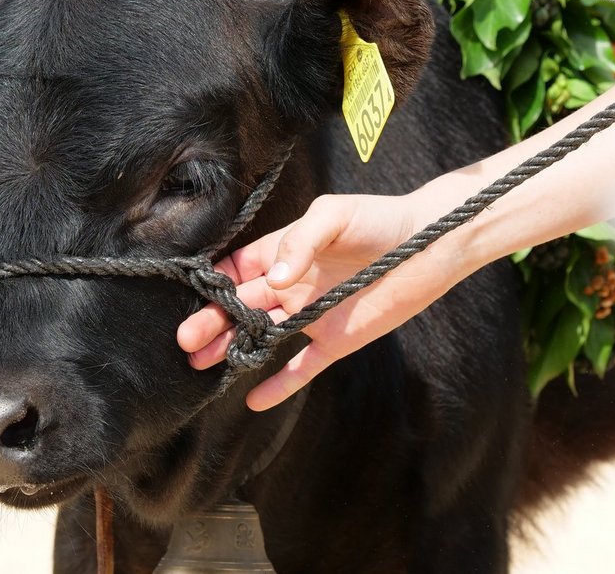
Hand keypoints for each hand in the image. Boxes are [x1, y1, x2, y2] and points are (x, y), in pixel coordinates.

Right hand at [176, 190, 475, 410]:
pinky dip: (279, 384)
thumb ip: (299, 242)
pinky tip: (254, 399)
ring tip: (201, 366)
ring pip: (260, 337)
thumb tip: (273, 281)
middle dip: (210, 322)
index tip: (184, 298)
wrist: (430, 244)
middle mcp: (290, 286)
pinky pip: (302, 367)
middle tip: (184, 340)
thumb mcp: (333, 216)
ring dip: (231, 350)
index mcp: (282, 253)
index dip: (210, 283)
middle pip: (238, 307)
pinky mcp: (335, 340)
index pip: (234, 270)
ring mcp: (311, 315)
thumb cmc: (379, 220)